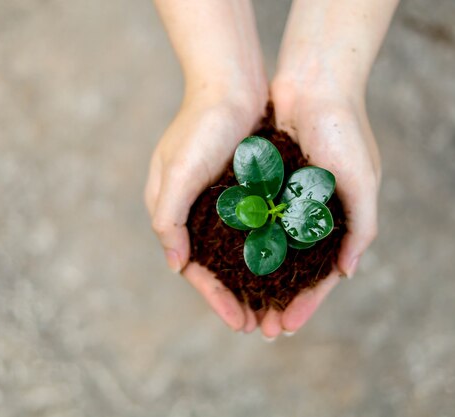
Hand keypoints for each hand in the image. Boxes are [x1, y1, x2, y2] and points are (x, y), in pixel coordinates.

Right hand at [145, 90, 265, 331]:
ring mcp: (219, 201)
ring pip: (237, 253)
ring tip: (275, 308)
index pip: (192, 268)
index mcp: (171, 210)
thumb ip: (169, 218)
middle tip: (261, 327)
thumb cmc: (200, 126)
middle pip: (215, 267)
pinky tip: (285, 269)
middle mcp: (194, 211)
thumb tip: (174, 264)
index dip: (215, 298)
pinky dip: (266, 252)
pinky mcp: (243, 190)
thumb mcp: (177, 172)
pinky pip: (255, 230)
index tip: (239, 323)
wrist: (230, 83)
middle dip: (236, 298)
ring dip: (254, 281)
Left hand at [259, 77, 380, 338]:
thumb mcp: (361, 178)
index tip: (288, 328)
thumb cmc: (343, 129)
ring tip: (241, 307)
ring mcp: (286, 201)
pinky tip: (228, 267)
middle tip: (260, 329)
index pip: (322, 275)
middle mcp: (311, 215)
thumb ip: (361, 226)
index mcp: (339, 220)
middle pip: (292, 270)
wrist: (313, 82)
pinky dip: (244, 246)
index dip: (307, 303)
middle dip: (278, 300)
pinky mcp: (264, 185)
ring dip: (257, 281)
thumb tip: (348, 273)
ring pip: (269, 252)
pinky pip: (252, 223)